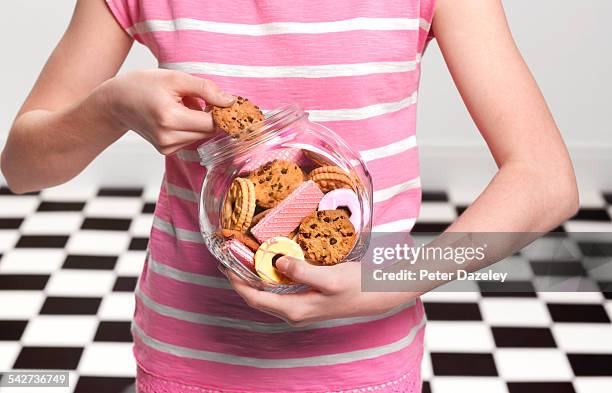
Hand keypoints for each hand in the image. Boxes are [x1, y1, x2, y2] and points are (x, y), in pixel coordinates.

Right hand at [102, 69, 234, 154]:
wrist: (115, 102)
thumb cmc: (142, 85)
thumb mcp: (175, 78)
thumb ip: (206, 89)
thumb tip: (230, 101)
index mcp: (170, 118)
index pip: (212, 123)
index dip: (221, 112)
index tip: (222, 100)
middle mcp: (168, 138)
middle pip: (208, 131)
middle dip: (209, 115)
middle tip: (198, 98)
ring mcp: (166, 147)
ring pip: (201, 136)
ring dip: (199, 121)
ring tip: (181, 105)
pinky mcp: (166, 151)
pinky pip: (190, 139)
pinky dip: (189, 127)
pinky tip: (176, 116)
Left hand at [227, 257, 417, 326]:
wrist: (378, 295)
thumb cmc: (356, 286)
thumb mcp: (330, 277)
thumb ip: (302, 271)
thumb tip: (277, 262)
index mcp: (295, 309)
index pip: (255, 298)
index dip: (237, 282)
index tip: (225, 264)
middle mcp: (294, 312)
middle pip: (257, 298)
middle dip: (241, 279)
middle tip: (229, 258)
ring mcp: (300, 308)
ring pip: (267, 295)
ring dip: (254, 278)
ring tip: (244, 258)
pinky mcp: (306, 300)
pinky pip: (279, 291)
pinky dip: (269, 277)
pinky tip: (269, 263)